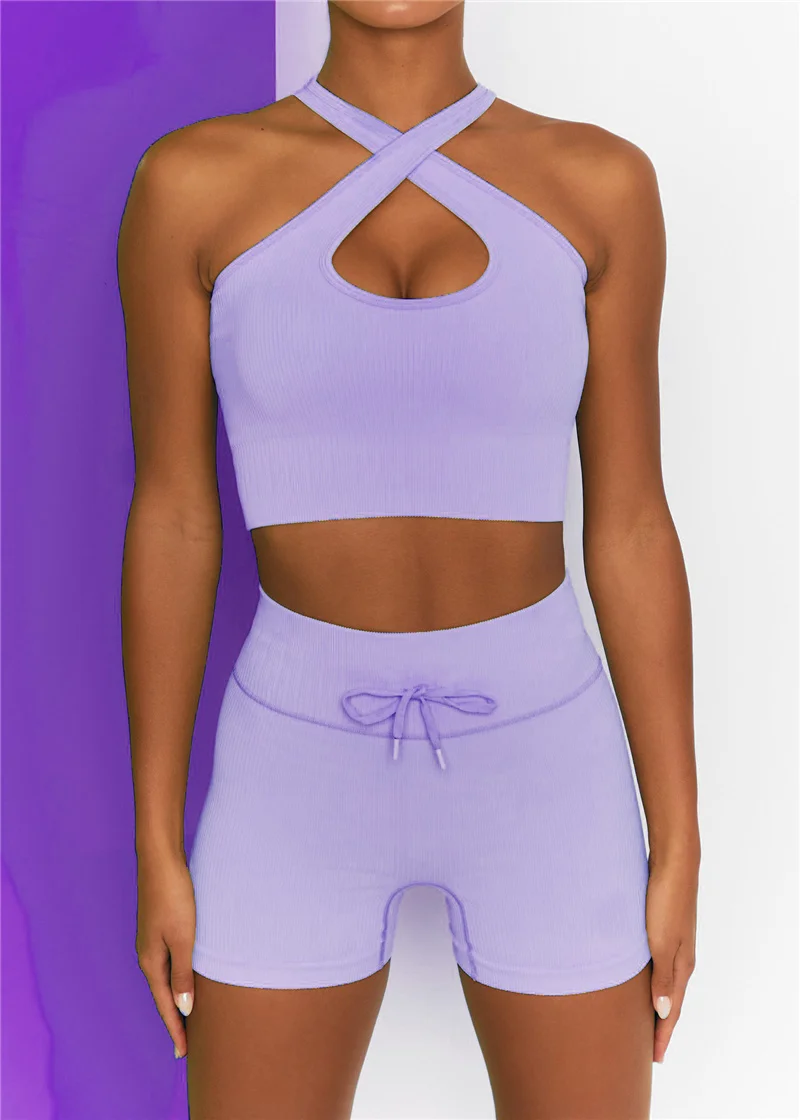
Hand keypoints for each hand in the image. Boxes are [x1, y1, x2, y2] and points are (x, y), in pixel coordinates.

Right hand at [135, 850, 195, 1058]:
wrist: (161, 860)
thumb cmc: (174, 897)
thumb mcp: (183, 938)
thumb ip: (183, 974)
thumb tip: (182, 1008)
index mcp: (151, 961)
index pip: (165, 1004)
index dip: (175, 1028)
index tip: (184, 1053)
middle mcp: (147, 954)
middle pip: (163, 994)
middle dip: (174, 1018)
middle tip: (187, 1043)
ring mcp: (152, 940)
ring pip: (166, 977)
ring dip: (176, 997)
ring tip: (189, 1017)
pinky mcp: (159, 927)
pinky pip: (168, 961)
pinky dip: (177, 977)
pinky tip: (186, 977)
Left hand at [645, 853, 698, 1063]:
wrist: (673, 863)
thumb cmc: (665, 900)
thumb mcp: (662, 941)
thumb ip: (662, 978)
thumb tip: (663, 1012)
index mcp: (681, 965)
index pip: (672, 1009)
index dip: (662, 1034)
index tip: (654, 1059)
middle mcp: (680, 957)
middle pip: (669, 1000)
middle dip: (658, 1024)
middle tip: (647, 1049)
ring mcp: (672, 942)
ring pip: (662, 982)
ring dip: (653, 1002)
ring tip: (642, 1020)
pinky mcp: (662, 928)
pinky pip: (655, 965)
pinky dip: (648, 980)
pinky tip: (638, 980)